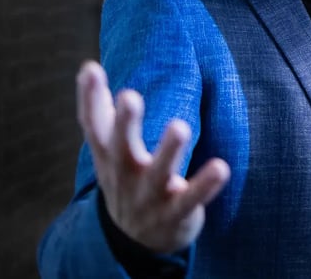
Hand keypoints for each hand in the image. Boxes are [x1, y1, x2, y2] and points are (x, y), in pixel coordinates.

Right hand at [76, 61, 229, 253]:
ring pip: (157, 174)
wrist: (136, 241)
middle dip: (124, 124)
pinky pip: (191, 199)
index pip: (94, 127)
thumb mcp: (108, 151)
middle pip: (120, 149)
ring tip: (179, 126)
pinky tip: (221, 167)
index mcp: (109, 157)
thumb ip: (101, 113)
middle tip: (129, 96)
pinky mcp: (175, 212)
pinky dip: (205, 185)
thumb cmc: (126, 180)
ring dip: (168, 151)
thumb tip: (89, 67)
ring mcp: (149, 196)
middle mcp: (125, 175)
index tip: (91, 69)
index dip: (90, 99)